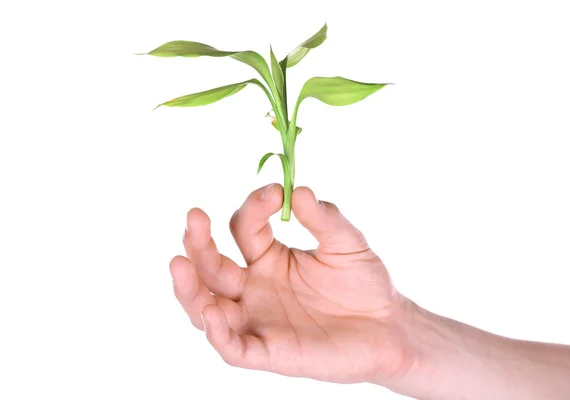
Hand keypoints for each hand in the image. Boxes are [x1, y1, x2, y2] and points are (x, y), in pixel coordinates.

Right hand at [170, 184, 414, 386]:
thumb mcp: (346, 243)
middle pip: (212, 267)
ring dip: (190, 289)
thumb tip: (298, 191)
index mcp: (269, 257)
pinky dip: (218, 334)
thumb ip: (324, 219)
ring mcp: (259, 319)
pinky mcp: (270, 352)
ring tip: (179, 264)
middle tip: (195, 217)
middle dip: (198, 243)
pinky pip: (233, 348)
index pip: (242, 228)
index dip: (254, 208)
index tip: (276, 193)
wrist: (390, 327)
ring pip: (208, 307)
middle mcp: (255, 287)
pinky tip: (212, 312)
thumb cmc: (364, 283)